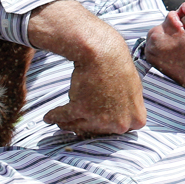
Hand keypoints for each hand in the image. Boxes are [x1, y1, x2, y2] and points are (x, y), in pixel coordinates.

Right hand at [28, 0, 145, 135]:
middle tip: (75, 121)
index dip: (102, 125)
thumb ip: (127, 109)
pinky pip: (62, 117)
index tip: (93, 122)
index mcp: (136, 120)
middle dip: (84, 125)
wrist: (103, 52)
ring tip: (59, 119)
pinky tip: (49, 116)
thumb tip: (116, 120)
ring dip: (66, 123)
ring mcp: (101, 119)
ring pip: (78, 126)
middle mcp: (120, 124)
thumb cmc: (117, 66)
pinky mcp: (81, 110)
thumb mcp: (133, 91)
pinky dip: (54, 116)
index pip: (116, 131)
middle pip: (96, 130)